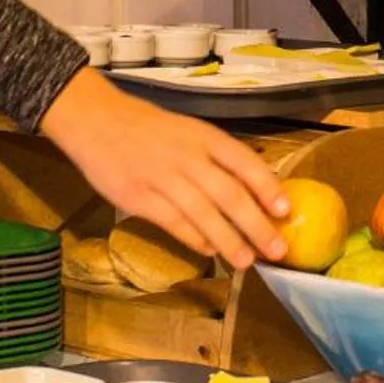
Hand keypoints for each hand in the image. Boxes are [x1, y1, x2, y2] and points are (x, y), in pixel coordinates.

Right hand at [39, 66, 289, 269]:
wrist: (97, 120)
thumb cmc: (150, 129)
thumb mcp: (189, 132)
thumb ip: (218, 159)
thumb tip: (256, 190)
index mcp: (204, 137)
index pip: (244, 162)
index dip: (267, 187)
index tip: (286, 210)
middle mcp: (187, 157)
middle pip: (229, 195)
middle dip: (256, 226)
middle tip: (276, 250)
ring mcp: (162, 178)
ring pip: (203, 214)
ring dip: (228, 241)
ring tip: (246, 262)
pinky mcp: (138, 198)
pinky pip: (173, 223)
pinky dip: (194, 239)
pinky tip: (209, 252)